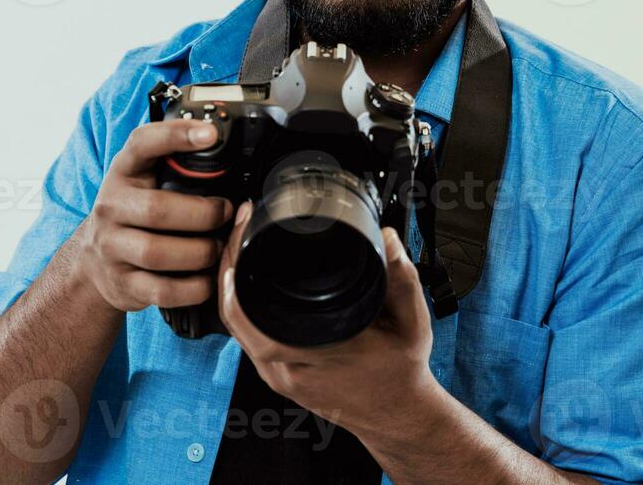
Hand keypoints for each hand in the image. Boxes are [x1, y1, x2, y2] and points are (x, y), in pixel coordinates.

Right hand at [75, 120, 233, 311]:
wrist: (94, 261)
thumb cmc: (133, 214)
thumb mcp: (145, 182)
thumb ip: (175, 168)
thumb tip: (229, 160)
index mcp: (123, 173)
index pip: (142, 143)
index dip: (176, 135)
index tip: (211, 134)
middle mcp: (111, 207)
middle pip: (158, 209)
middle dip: (203, 214)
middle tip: (226, 214)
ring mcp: (112, 247)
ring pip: (158, 253)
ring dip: (200, 252)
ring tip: (217, 248)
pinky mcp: (121, 284)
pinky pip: (162, 290)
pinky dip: (193, 288)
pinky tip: (206, 279)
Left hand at [216, 201, 440, 439]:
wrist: (397, 414)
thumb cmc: (401, 371)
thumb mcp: (412, 321)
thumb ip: (401, 277)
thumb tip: (387, 239)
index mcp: (318, 355)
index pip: (256, 320)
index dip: (236, 282)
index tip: (240, 240)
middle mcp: (291, 370)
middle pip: (236, 319)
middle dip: (230, 268)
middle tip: (239, 228)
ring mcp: (280, 377)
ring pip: (237, 330)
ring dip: (231, 287)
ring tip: (240, 246)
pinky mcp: (278, 378)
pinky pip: (246, 340)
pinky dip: (239, 308)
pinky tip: (245, 281)